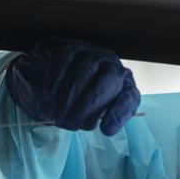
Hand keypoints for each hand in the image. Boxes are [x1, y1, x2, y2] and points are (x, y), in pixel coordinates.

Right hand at [5, 37, 140, 135]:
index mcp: (124, 85)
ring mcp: (91, 55)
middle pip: (105, 85)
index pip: (129, 97)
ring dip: (68, 100)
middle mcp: (112, 66)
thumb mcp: (90, 112)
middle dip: (87, 107)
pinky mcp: (69, 49)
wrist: (53, 71)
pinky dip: (55, 83)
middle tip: (72, 124)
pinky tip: (50, 96)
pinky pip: (63, 65)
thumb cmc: (78, 97)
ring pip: (81, 76)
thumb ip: (92, 118)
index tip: (106, 130)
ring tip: (59, 116)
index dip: (119, 114)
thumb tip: (84, 124)